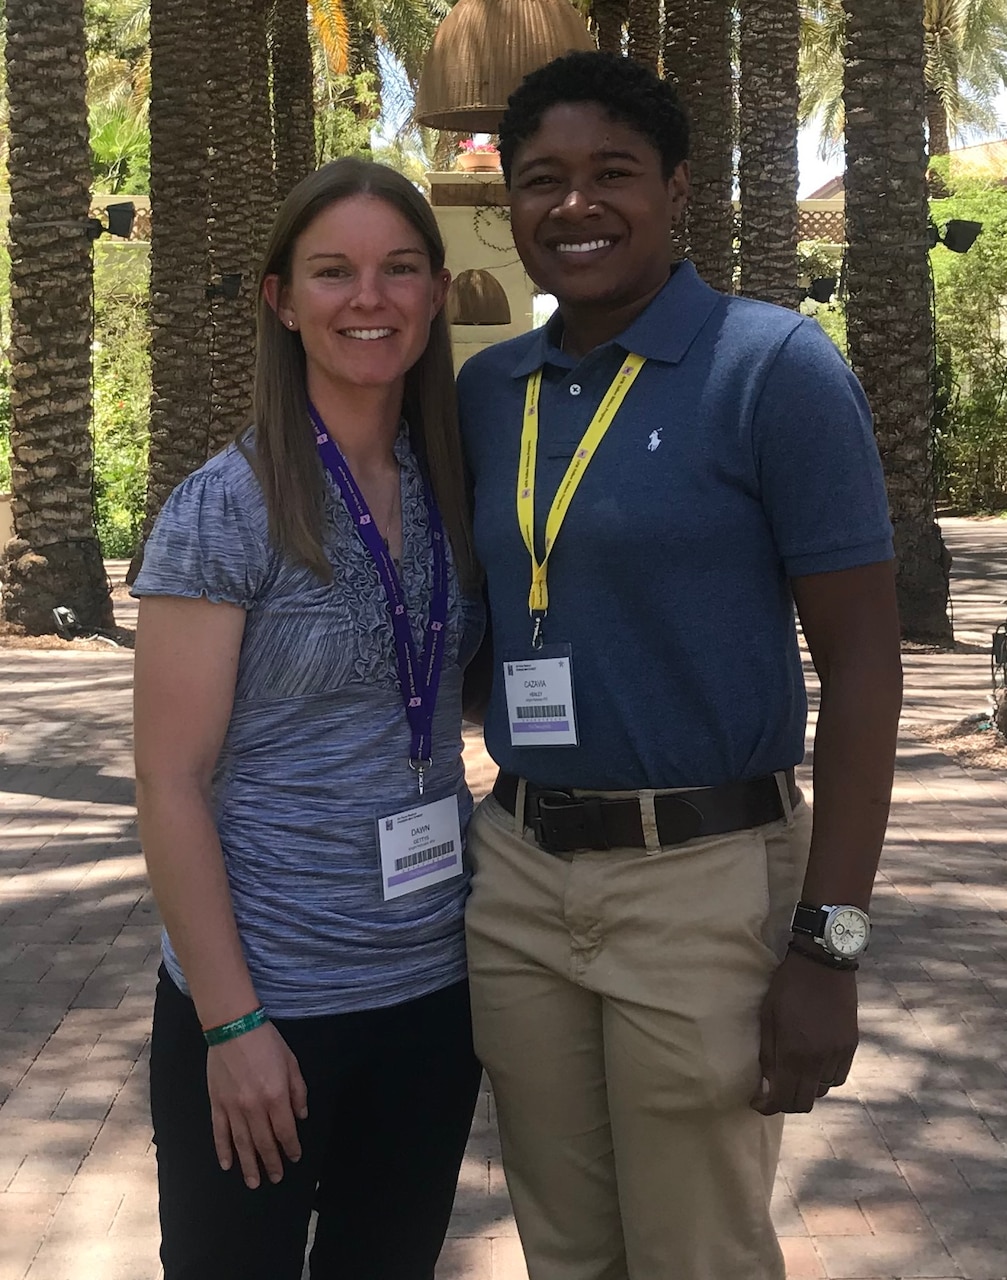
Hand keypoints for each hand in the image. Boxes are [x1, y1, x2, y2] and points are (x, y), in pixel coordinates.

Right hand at [206, 1021, 308, 1187]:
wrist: (233, 1026)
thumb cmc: (267, 1042)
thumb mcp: (291, 1062)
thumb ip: (298, 1091)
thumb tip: (301, 1116)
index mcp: (276, 1096)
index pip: (285, 1131)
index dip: (291, 1147)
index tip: (295, 1157)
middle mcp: (254, 1107)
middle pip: (264, 1143)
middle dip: (271, 1163)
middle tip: (276, 1178)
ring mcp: (233, 1108)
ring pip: (242, 1144)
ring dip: (248, 1165)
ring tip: (253, 1182)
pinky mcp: (217, 1103)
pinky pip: (220, 1133)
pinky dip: (223, 1150)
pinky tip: (227, 1165)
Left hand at [751, 948, 857, 1115]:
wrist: (824, 964)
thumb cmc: (789, 986)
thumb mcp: (768, 1016)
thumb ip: (768, 1053)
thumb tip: (767, 1083)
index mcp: (793, 1052)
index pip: (782, 1099)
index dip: (767, 1107)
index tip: (757, 1102)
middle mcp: (818, 1059)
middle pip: (804, 1102)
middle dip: (786, 1103)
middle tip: (774, 1092)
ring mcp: (838, 1054)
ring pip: (823, 1091)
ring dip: (806, 1089)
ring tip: (794, 1074)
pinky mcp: (851, 1046)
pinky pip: (838, 1077)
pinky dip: (824, 1078)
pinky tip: (814, 1065)